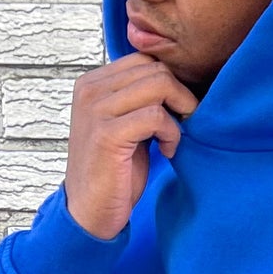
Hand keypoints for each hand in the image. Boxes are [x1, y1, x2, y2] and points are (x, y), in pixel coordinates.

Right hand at [64, 57, 197, 239]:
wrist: (90, 213)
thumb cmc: (115, 172)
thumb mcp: (126, 125)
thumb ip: (140, 99)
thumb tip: (178, 78)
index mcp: (92, 83)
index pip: (144, 59)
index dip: (171, 81)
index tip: (178, 110)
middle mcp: (90, 90)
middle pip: (155, 69)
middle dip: (180, 95)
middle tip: (182, 124)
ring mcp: (96, 110)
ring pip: (159, 85)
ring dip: (178, 113)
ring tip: (172, 139)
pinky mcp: (107, 134)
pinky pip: (156, 115)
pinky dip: (171, 133)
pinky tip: (167, 151)